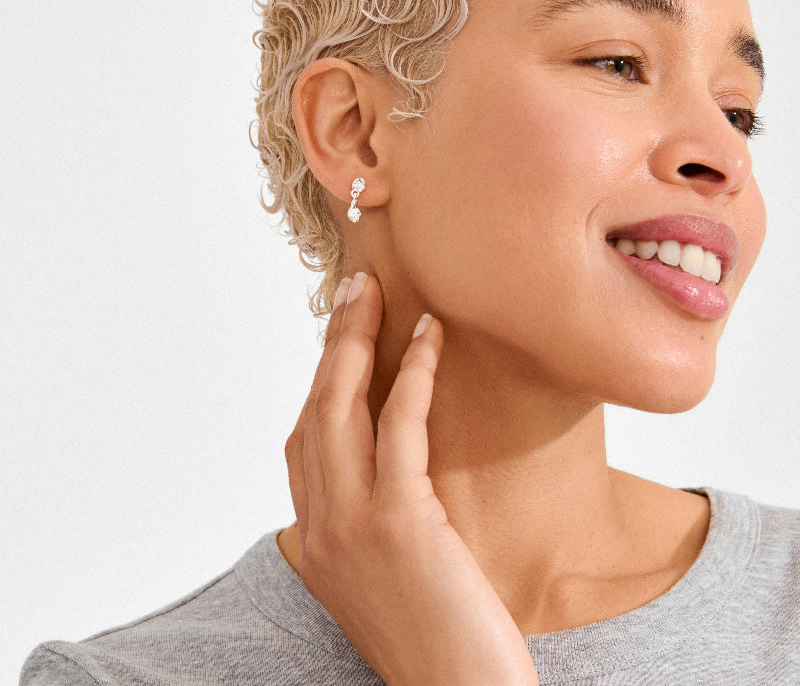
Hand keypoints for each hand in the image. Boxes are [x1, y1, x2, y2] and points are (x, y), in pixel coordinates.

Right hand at [284, 272, 538, 685]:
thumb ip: (373, 523)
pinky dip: (413, 372)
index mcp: (314, 541)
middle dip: (332, 343)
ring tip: (375, 292)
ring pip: (341, 407)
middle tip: (353, 290)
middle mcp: (318, 528)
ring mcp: (349, 525)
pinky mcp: (396, 522)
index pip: (305, 441)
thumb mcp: (389, 574)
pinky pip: (399, 425)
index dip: (322, 380)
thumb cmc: (440, 639)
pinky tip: (430, 335)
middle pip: (315, 410)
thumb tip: (393, 471)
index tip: (343, 335)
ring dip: (357, 340)